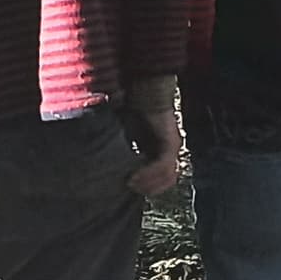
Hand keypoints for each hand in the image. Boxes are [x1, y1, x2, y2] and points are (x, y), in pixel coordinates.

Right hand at [127, 77, 186, 196]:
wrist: (144, 90)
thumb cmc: (133, 109)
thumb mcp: (124, 135)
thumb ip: (122, 150)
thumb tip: (107, 167)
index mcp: (159, 150)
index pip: (159, 179)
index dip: (145, 187)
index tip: (126, 188)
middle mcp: (170, 151)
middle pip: (165, 182)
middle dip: (146, 188)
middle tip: (127, 189)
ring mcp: (173, 148)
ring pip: (166, 177)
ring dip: (148, 184)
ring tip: (130, 184)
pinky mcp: (171, 143)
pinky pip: (163, 166)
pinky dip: (149, 174)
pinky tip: (134, 176)